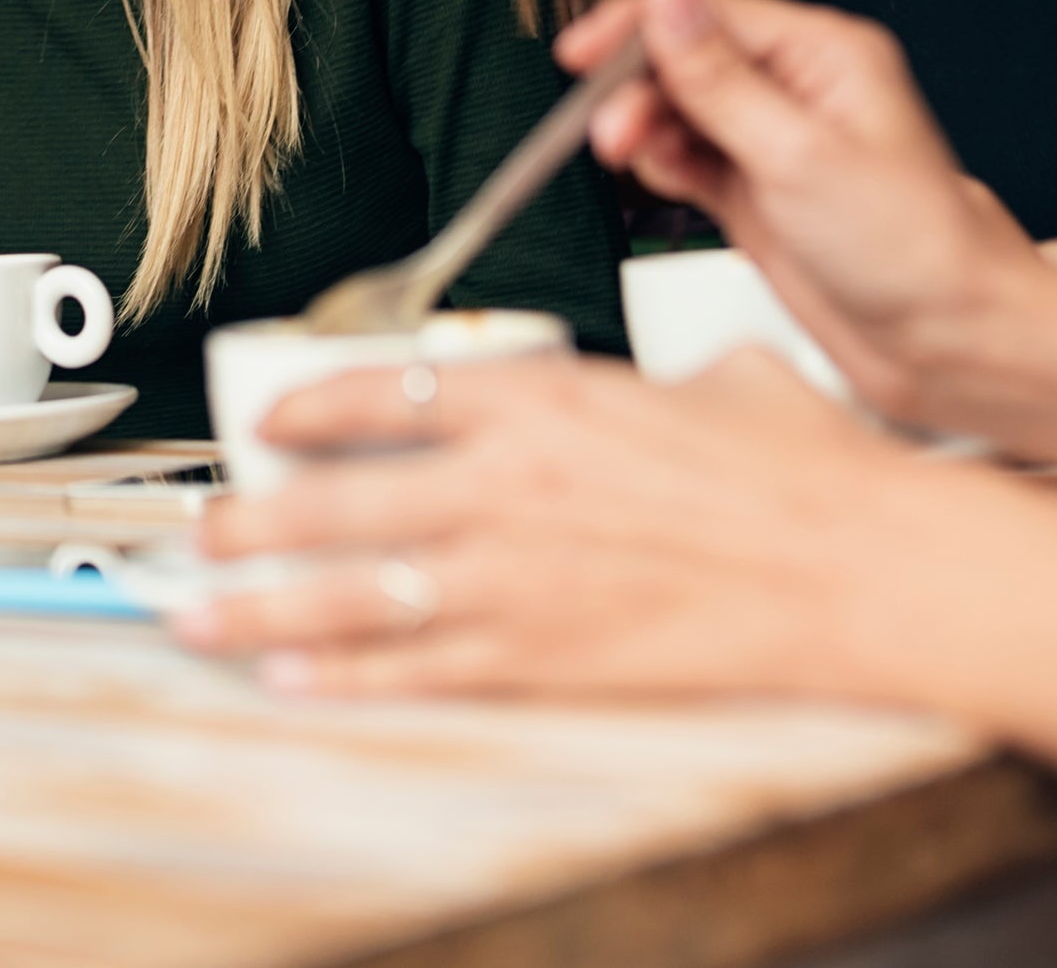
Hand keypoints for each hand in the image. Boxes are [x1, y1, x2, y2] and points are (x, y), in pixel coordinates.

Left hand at [169, 351, 944, 700]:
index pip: (387, 387)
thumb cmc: (803, 469)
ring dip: (262, 604)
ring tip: (196, 611)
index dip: (309, 405)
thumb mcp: (715, 377)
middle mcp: (508, 483)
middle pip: (340, 495)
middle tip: (203, 526)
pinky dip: (346, 676)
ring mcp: (519, 575)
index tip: (269, 420)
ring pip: (353, 590)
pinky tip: (291, 679)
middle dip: (254, 516)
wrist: (860, 564)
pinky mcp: (547, 656)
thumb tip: (657, 386)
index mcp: (544, 397)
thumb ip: (651, 382)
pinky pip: (419, 667)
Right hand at [564, 0, 1037, 419]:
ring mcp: (772, 141)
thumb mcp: (799, 155)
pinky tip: (660, 181)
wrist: (946, 340)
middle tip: (608, 136)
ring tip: (631, 162)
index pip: (709, 13)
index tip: (580, 54)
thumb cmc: (910, 248)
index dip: (637, 27)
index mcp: (823, 54)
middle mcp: (796, 89)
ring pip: (677, 109)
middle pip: (684, 59)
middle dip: (637, 90)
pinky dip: (661, 166)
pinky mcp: (755, 192)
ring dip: (643, 129)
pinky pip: (686, 159)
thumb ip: (720, 80)